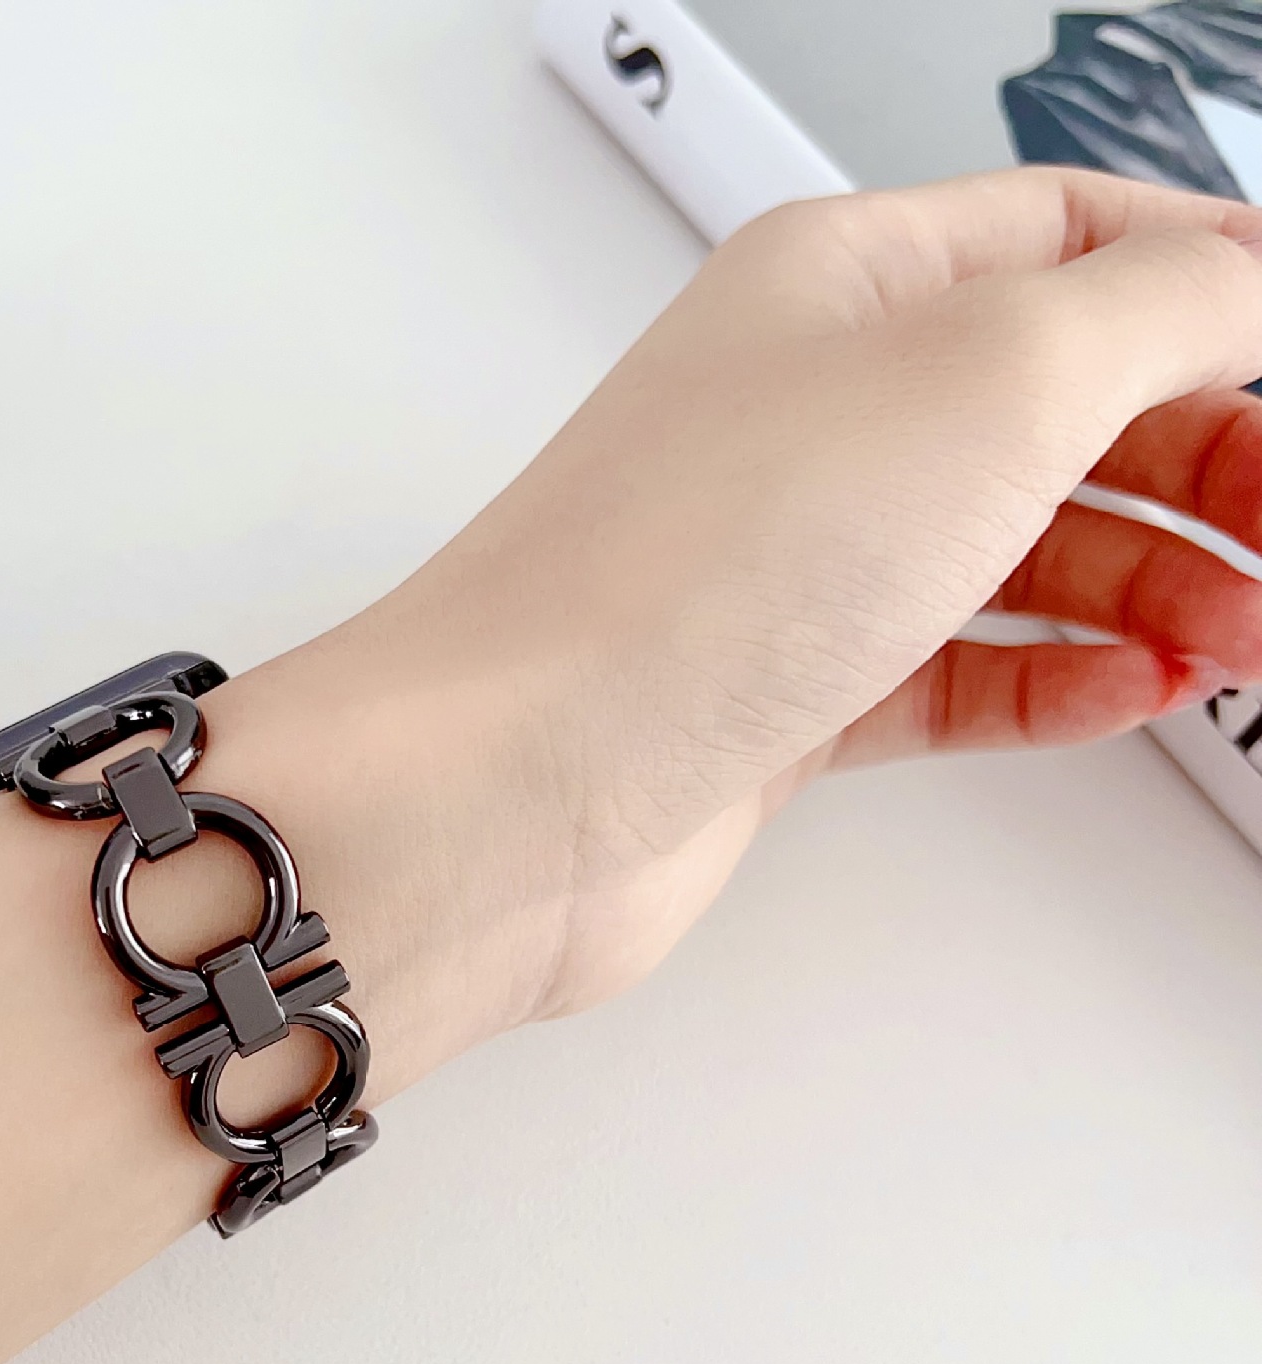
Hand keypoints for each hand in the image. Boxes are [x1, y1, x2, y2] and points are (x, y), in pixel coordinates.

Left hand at [313, 168, 1261, 1027]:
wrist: (516, 783)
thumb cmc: (681, 576)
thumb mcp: (989, 374)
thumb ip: (1159, 310)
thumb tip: (1256, 277)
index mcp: (846, 282)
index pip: (1081, 241)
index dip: (1221, 294)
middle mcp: (815, 413)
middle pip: (1070, 405)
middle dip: (1209, 462)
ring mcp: (795, 563)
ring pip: (1021, 550)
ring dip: (1154, 583)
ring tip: (1247, 633)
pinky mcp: (781, 693)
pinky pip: (953, 671)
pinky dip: (1053, 680)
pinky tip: (1128, 691)